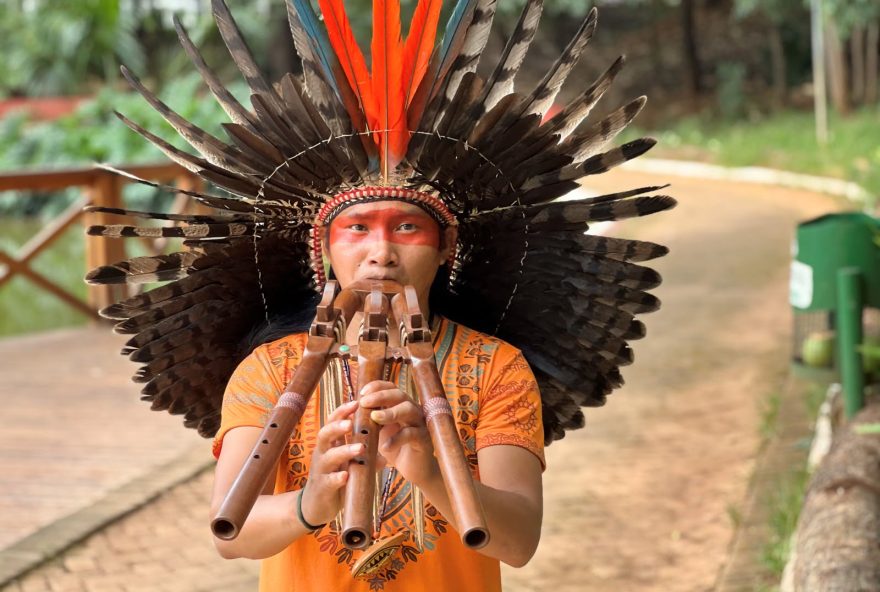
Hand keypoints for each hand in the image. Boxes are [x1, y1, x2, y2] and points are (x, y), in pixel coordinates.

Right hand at [301, 400, 360, 525]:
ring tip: (359, 449)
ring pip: (328, 457)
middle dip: (337, 428)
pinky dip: (337, 478)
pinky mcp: (322, 488)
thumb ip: (365, 458)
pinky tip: (346, 476)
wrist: (315, 506)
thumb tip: (386, 454)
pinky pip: (329, 481)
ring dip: (343, 451)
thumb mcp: (349, 465)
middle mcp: (322, 454)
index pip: (333, 423)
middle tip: (351, 424)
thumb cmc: (335, 479)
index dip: (342, 412)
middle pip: (325, 435)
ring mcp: (321, 471)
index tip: (355, 403)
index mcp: (329, 445)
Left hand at [359, 381, 438, 487]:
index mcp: (400, 405)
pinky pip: (411, 434)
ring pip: (408, 410)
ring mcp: (419, 423)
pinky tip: (386, 446)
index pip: (390, 388)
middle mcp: (412, 410)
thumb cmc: (394, 447)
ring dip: (390, 412)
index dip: (377, 386)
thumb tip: (349, 413)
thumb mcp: (377, 432)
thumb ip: (367, 421)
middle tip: (364, 402)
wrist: (413, 468)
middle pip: (399, 395)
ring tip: (375, 417)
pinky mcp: (423, 439)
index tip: (361, 393)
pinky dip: (397, 439)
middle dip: (380, 396)